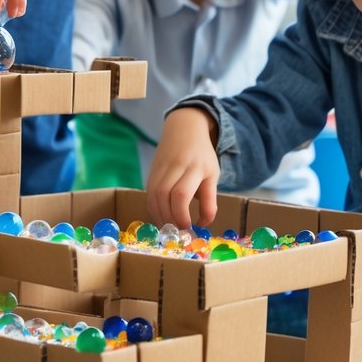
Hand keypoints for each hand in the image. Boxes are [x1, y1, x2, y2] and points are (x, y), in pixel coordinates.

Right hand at [146, 107, 220, 228]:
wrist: (183, 129)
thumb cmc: (202, 156)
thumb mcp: (212, 175)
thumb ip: (210, 201)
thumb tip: (203, 225)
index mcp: (194, 167)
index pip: (181, 195)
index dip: (181, 215)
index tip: (188, 228)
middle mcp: (174, 167)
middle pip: (163, 197)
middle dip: (169, 219)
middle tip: (178, 233)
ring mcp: (159, 169)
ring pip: (153, 197)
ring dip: (159, 216)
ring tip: (170, 229)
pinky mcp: (150, 173)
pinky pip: (149, 195)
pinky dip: (154, 210)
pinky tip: (162, 218)